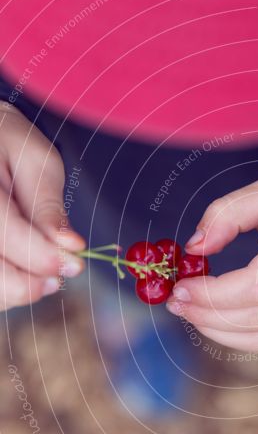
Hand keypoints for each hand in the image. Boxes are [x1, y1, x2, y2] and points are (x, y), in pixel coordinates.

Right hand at [0, 102, 84, 310]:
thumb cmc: (10, 143)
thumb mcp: (36, 161)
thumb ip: (47, 206)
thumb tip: (69, 247)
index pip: (3, 233)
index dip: (41, 256)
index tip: (74, 264)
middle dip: (28, 283)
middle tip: (61, 274)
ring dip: (18, 290)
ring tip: (45, 276)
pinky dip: (7, 288)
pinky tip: (25, 275)